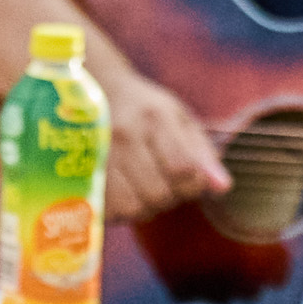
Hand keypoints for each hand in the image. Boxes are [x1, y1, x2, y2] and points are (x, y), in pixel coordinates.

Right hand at [102, 59, 226, 222]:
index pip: (184, 170)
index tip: (189, 176)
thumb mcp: (180, 120)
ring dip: (145, 207)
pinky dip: (120, 211)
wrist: (97, 92)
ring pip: (133, 207)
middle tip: (164, 182)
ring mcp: (97, 155)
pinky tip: (123, 194)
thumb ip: (203, 154)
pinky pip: (109, 211)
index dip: (193, 184)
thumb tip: (223, 188)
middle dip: (170, 197)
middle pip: (159, 194)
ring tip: (143, 190)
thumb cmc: (145, 110)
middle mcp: (124, 135)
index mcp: (154, 118)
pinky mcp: (80, 174)